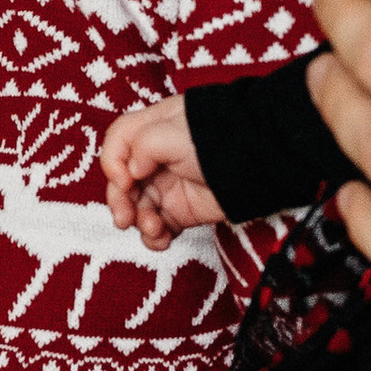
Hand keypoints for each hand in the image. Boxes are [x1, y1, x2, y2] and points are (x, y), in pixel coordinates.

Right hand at [100, 96, 223, 248]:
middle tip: (124, 219)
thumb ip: (142, 146)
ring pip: (137, 208)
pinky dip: (154, 236)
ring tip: (154, 228)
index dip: (112, 164)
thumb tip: (131, 174)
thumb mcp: (171, 132)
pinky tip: (162, 238)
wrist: (258, 165)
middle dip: (119, 202)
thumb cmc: (215, 139)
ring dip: (138, 222)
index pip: (117, 145)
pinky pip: (157, 227)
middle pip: (122, 182)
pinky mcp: (181, 211)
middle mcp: (154, 159)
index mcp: (149, 132)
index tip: (124, 181)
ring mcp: (168, 186)